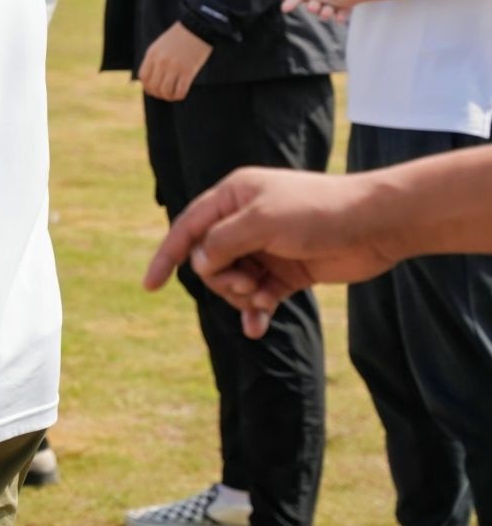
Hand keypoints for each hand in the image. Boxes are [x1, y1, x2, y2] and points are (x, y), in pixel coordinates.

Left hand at [139, 19, 210, 100]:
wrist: (197, 29)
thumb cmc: (178, 38)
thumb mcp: (159, 46)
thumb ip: (153, 60)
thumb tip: (150, 79)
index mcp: (152, 54)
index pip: (143, 77)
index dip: (147, 86)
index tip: (152, 89)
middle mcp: (161, 62)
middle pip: (153, 86)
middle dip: (157, 94)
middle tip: (163, 95)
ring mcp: (174, 67)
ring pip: (165, 91)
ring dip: (168, 97)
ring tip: (172, 96)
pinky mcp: (188, 71)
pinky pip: (180, 90)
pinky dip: (179, 96)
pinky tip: (180, 94)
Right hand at [145, 166, 401, 338]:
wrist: (376, 225)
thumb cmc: (318, 212)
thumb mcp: (262, 221)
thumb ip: (222, 240)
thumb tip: (199, 262)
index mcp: (232, 198)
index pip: (188, 228)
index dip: (166, 256)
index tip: (150, 286)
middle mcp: (244, 222)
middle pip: (209, 260)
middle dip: (221, 279)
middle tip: (246, 283)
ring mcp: (266, 248)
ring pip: (232, 281)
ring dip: (241, 296)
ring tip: (262, 298)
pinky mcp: (287, 272)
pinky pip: (259, 297)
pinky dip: (256, 311)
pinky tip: (258, 328)